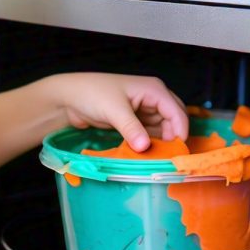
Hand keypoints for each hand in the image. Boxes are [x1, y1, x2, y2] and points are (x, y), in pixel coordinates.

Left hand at [49, 73, 187, 150]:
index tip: (175, 152)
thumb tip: (145, 147)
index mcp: (153, 89)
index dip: (180, 131)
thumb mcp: (113, 110)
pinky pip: (149, 134)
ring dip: (160, 143)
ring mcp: (143, 110)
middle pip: (174, 120)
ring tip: (156, 159)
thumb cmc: (91, 93)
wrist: (69, 97)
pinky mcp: (134, 121)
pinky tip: (146, 155)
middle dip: (172, 138)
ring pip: (162, 129)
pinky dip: (149, 143)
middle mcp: (152, 98)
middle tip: (167, 157)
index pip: (177, 112)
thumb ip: (131, 128)